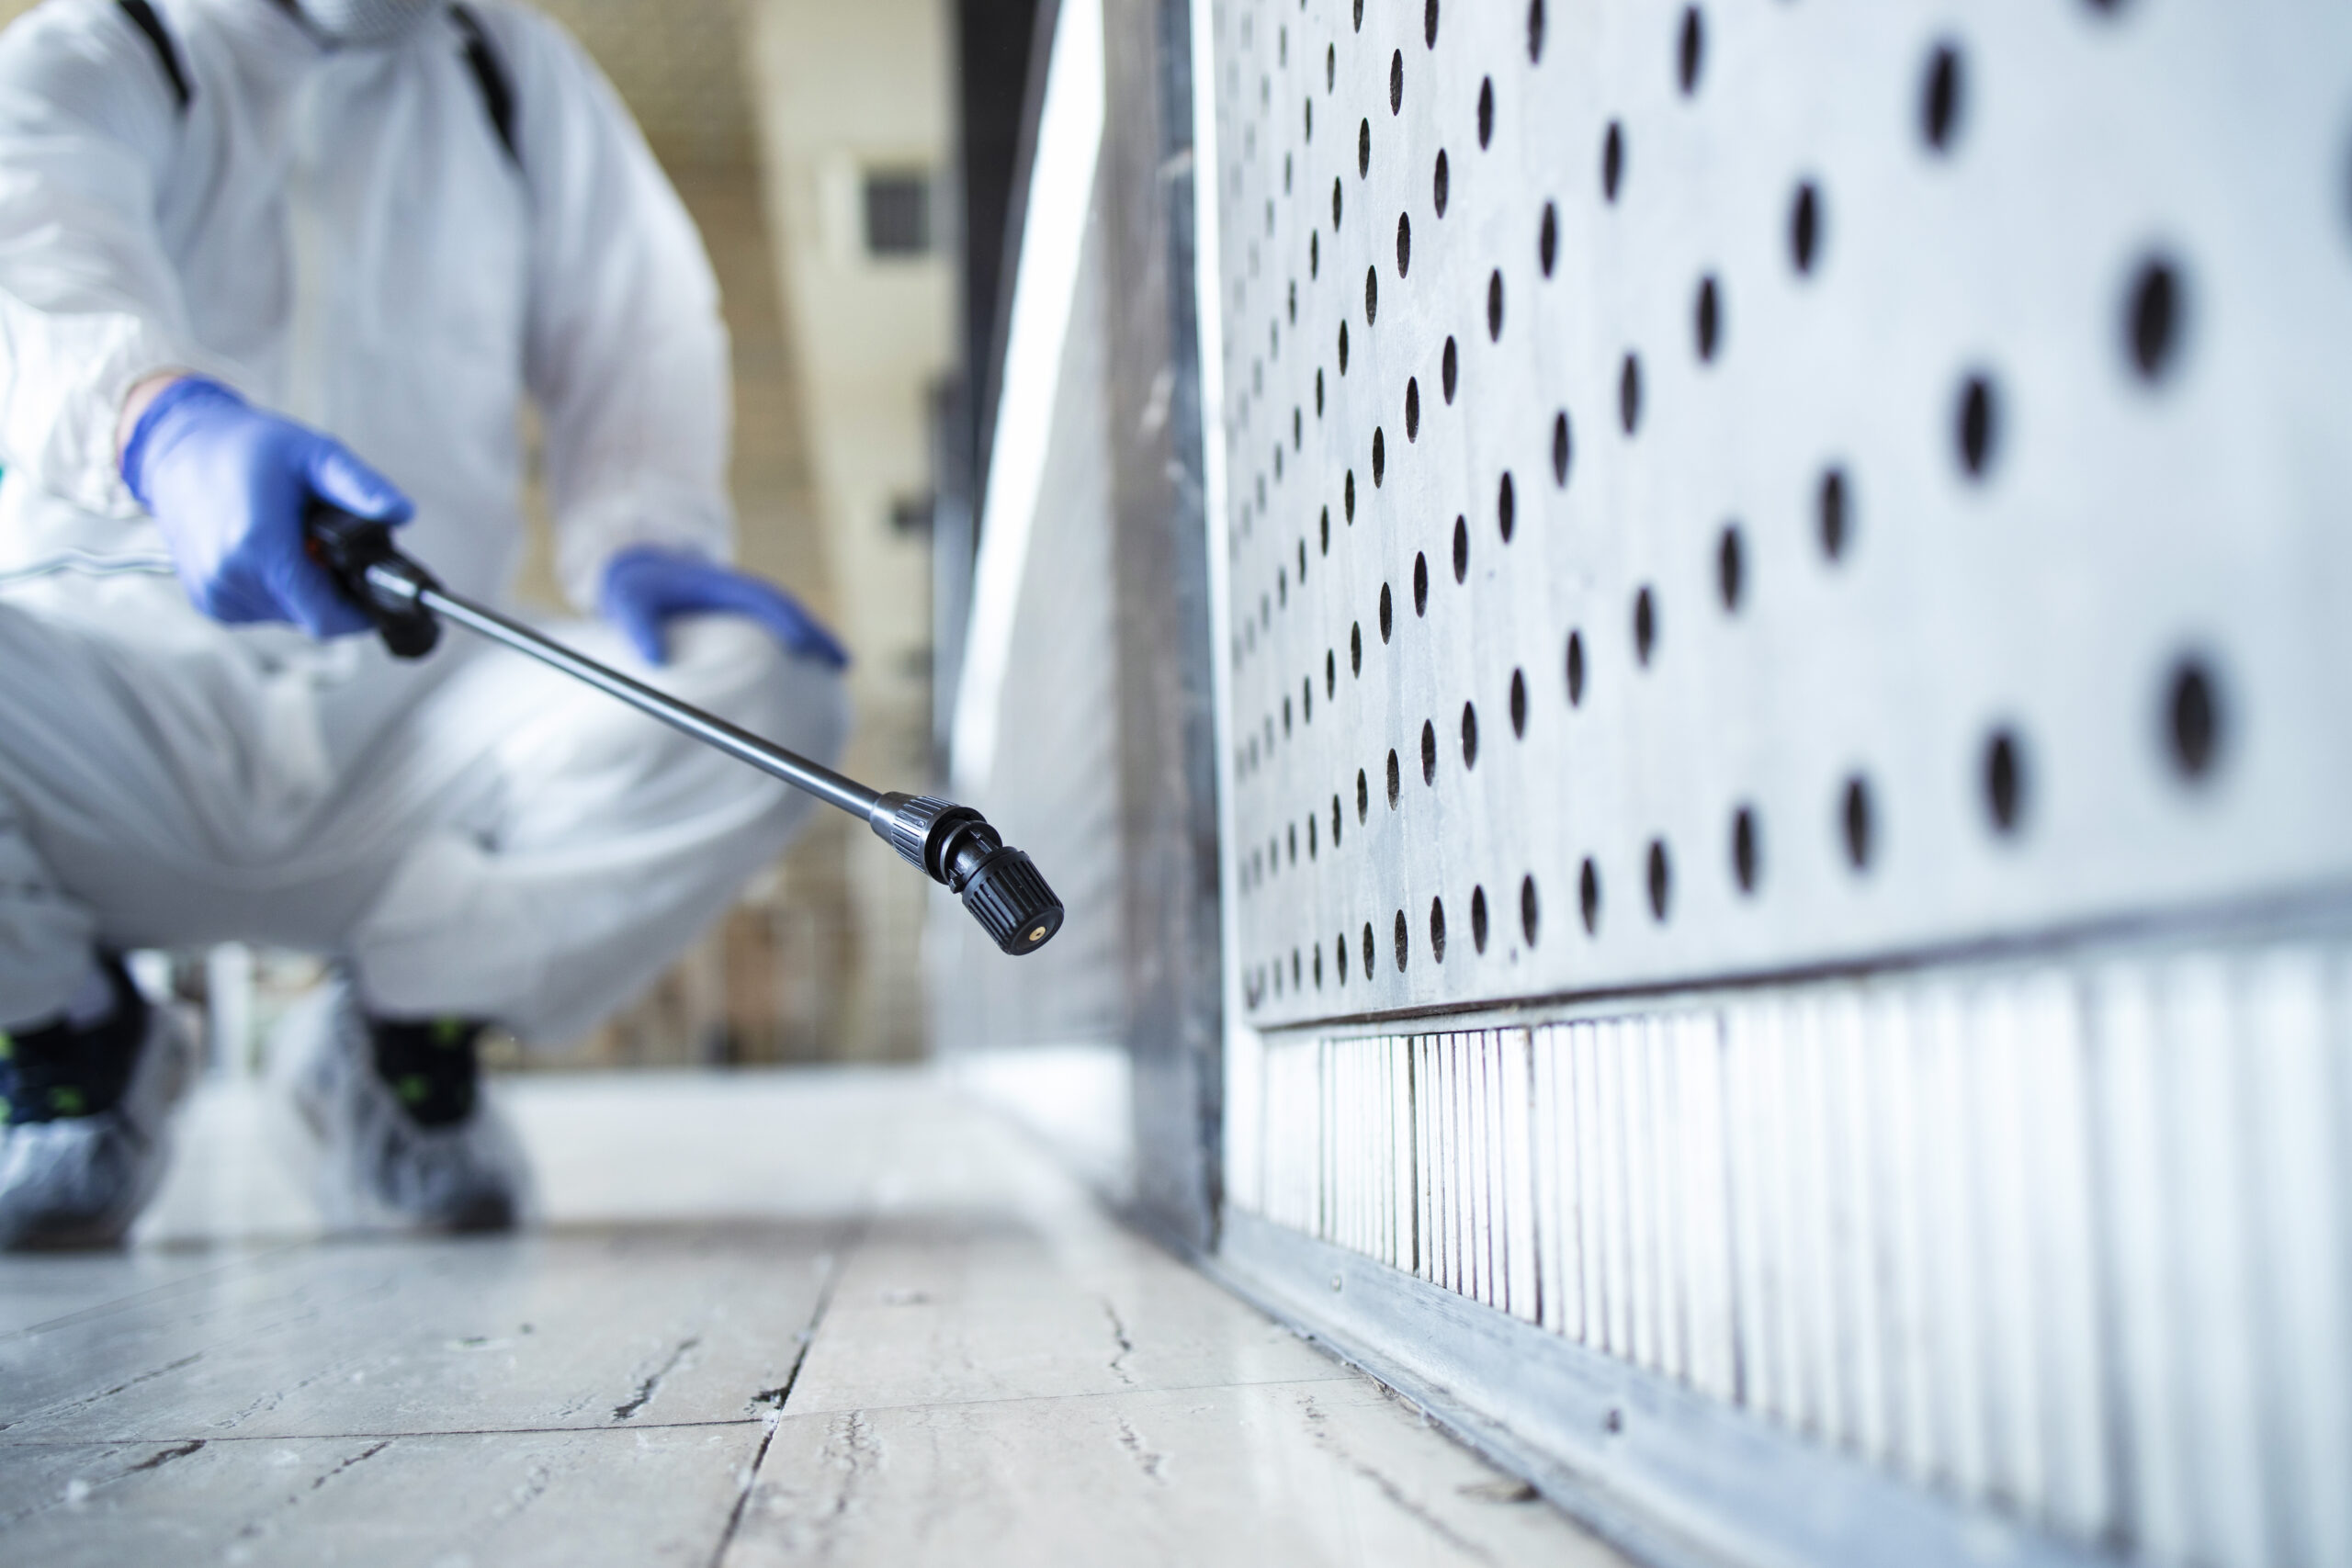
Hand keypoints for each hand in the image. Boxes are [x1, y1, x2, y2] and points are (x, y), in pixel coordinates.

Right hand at [119, 377, 412, 636]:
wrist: (177, 447)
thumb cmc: (245, 447)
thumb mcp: (314, 454)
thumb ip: (360, 487)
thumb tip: (401, 513)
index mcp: (257, 546)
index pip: (326, 616)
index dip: (361, 612)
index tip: (375, 593)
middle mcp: (229, 577)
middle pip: (311, 615)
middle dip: (332, 589)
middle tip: (327, 547)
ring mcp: (214, 593)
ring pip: (287, 614)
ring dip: (302, 588)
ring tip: (293, 540)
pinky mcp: (207, 599)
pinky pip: (261, 609)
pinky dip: (276, 588)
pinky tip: (268, 550)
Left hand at [599, 546, 848, 668]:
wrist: (640, 570)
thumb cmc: (634, 588)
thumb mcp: (625, 599)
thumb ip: (635, 624)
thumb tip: (651, 658)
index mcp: (721, 585)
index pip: (762, 599)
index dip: (784, 619)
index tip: (802, 643)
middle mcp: (741, 594)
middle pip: (790, 610)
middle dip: (817, 633)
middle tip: (842, 662)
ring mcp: (746, 607)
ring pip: (791, 620)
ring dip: (816, 640)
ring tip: (839, 667)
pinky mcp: (745, 620)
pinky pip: (780, 630)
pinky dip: (801, 645)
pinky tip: (813, 670)